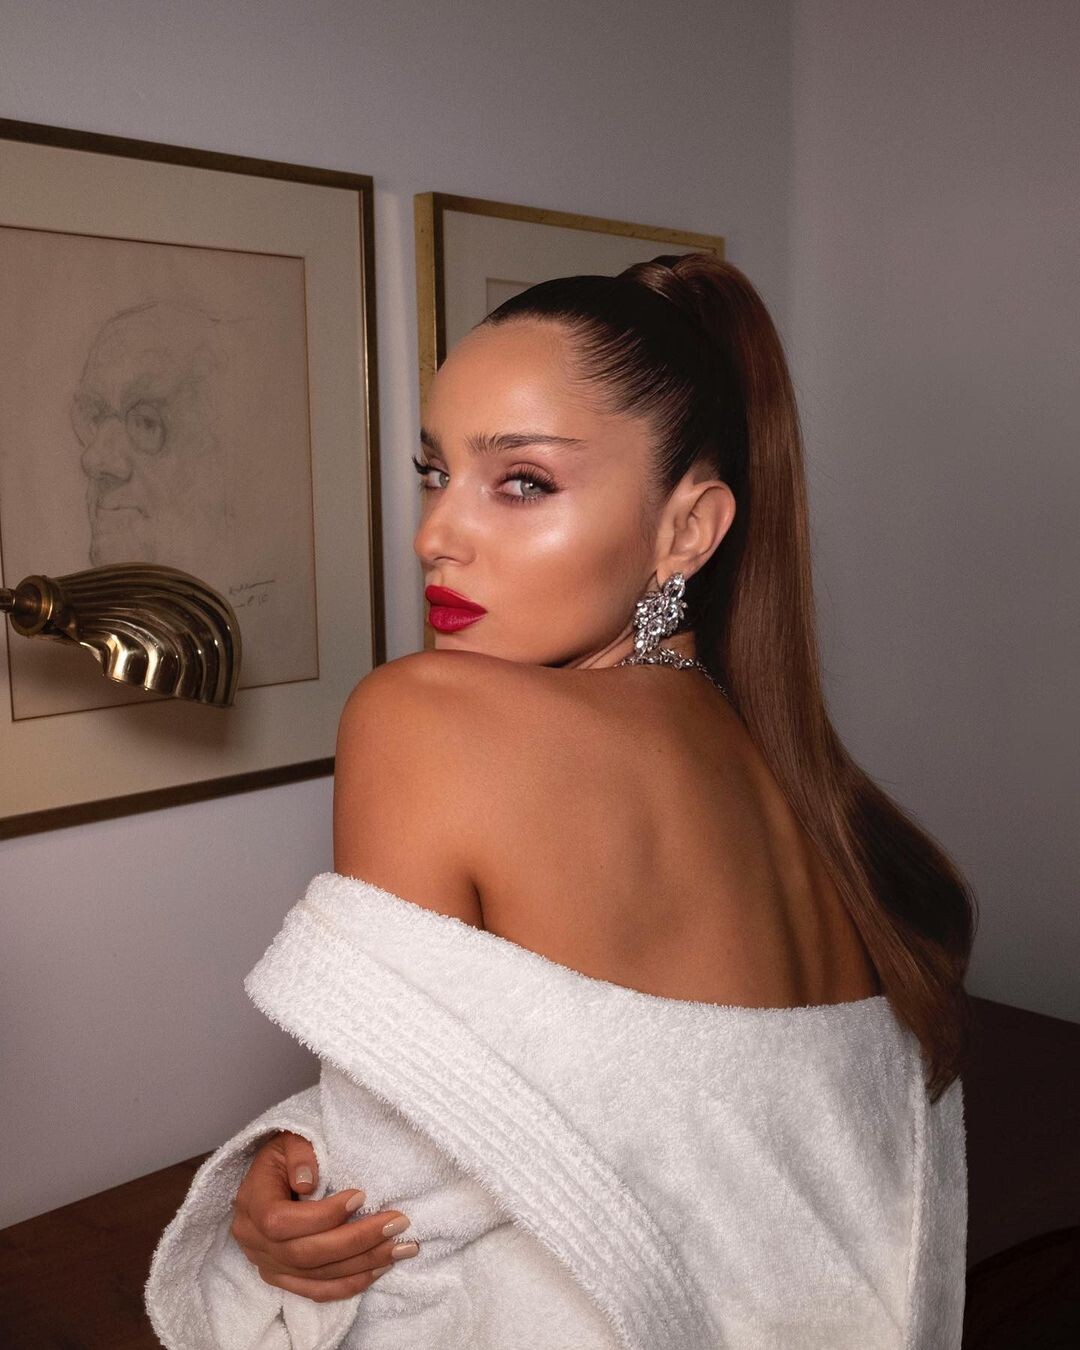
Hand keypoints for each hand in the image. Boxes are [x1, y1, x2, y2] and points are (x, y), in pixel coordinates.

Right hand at [230, 1130, 417, 1302]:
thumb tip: (309, 1183)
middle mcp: (255, 1242)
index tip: (361, 1197)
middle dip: (357, 1241)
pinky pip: (317, 1291)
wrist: (271, 1175)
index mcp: (252, 1204)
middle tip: (398, 1223)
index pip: (282, 1222)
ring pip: (316, 1276)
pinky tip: (380, 1269)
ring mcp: (268, 1265)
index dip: (323, 1215)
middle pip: (305, 1254)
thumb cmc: (285, 1154)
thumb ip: (299, 1153)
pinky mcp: (283, 1279)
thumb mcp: (289, 1139)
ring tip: (401, 1248)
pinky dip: (350, 1284)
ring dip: (363, 1264)